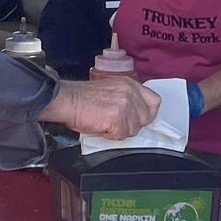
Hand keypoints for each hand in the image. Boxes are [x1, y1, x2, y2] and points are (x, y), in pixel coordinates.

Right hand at [40, 75, 160, 140]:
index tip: (138, 118)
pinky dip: (110, 135)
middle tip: (115, 121)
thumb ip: (127, 97)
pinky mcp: (117, 118)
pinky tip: (101, 126)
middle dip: (132, 124)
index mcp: (130, 84)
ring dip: (120, 131)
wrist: (66, 100)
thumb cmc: (82, 97)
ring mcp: (125, 105)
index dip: (148, 113)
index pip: (154, 101)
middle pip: (146, 118)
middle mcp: (131, 92)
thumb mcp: (111, 89)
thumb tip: (136, 114)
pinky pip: (121, 136)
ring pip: (134, 130)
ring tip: (104, 122)